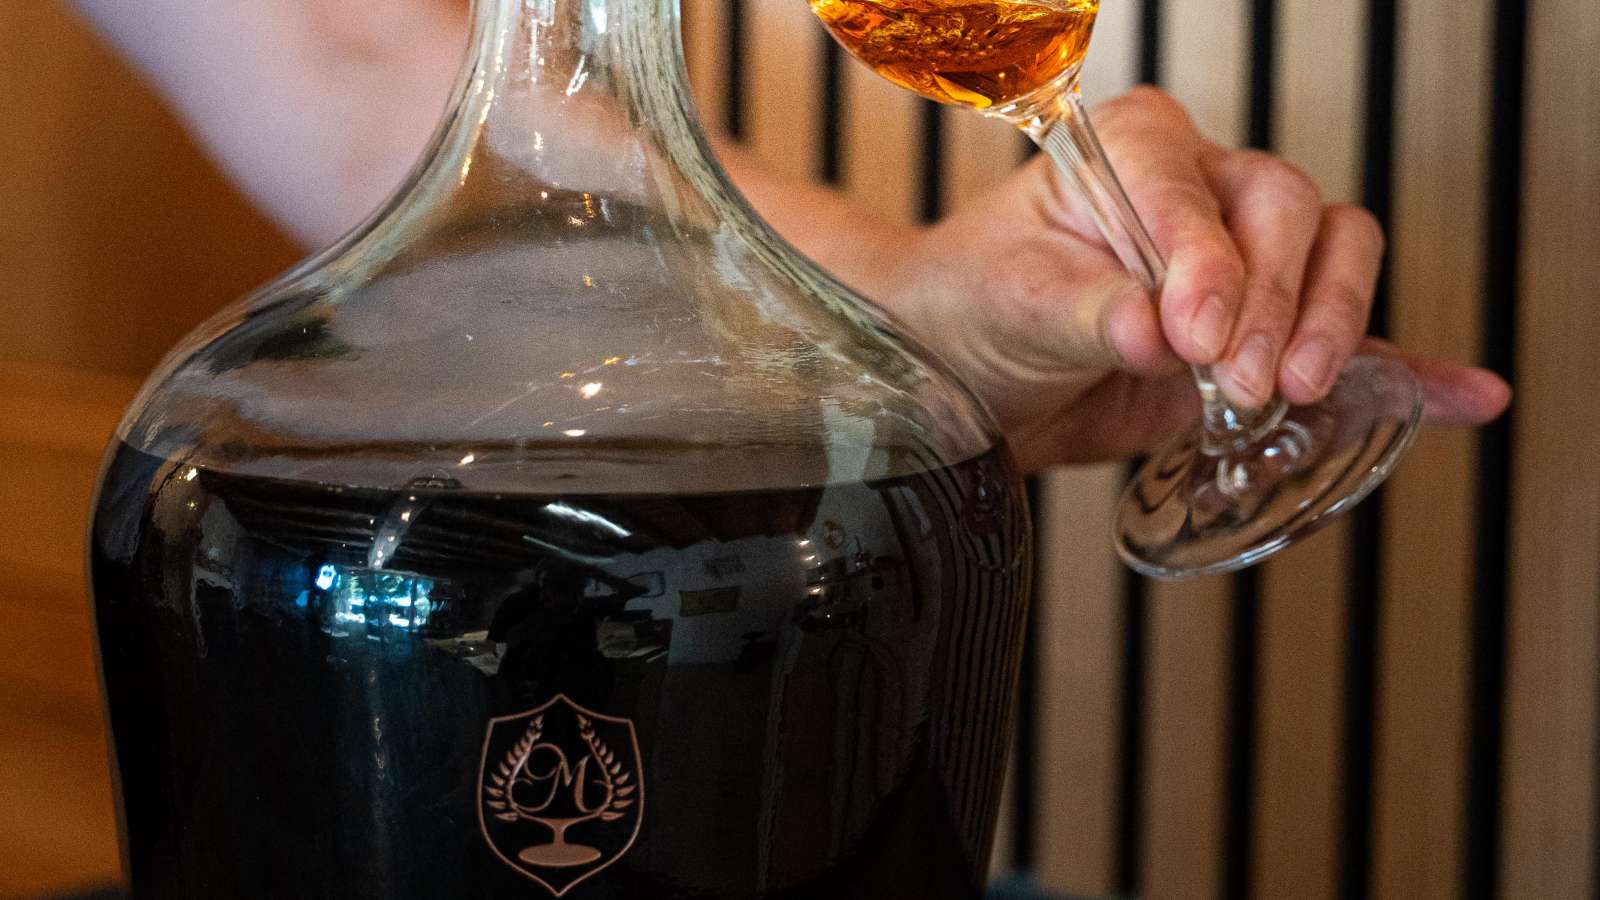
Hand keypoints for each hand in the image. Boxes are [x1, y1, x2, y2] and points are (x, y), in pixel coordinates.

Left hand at [878, 86, 1510, 473]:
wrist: (969, 371)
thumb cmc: (976, 304)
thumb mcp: (1012, 302)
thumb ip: (1089, 313)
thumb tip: (1159, 333)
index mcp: (1132, 151)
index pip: (1192, 186)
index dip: (1204, 260)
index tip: (1191, 333)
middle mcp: (1202, 191)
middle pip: (1285, 212)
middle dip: (1272, 300)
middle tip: (1237, 376)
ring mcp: (1245, 259)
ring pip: (1332, 256)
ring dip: (1329, 323)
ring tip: (1294, 389)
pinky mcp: (1262, 334)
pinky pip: (1347, 341)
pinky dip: (1401, 369)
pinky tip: (1456, 395)